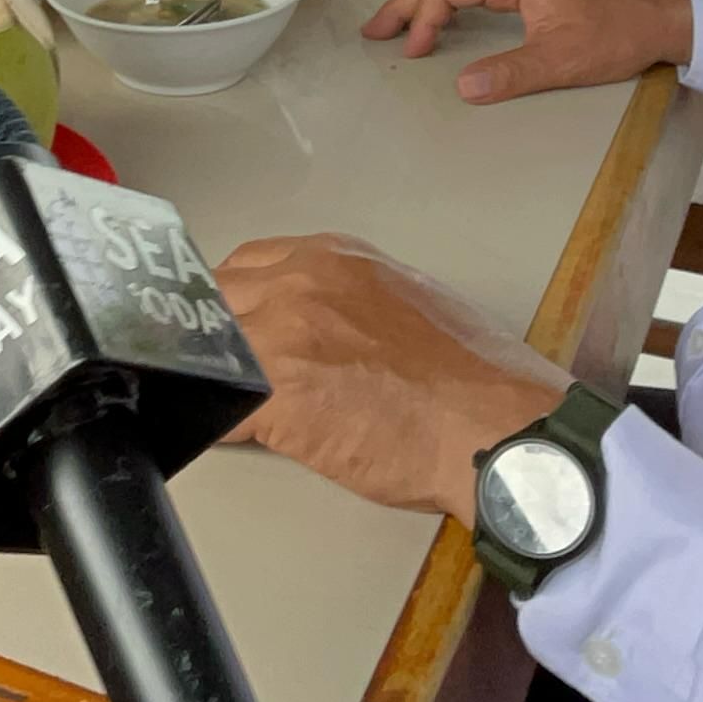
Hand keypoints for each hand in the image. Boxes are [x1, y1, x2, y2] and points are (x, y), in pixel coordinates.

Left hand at [214, 235, 567, 523]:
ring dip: (206, 384)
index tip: (230, 334)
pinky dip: (213, 429)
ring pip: (205, 354)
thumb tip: (322, 332)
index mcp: (334, 257)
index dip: (233, 306)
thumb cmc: (473, 382)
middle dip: (208, 342)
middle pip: (214, 303)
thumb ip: (349, 303)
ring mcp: (283, 333)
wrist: (497, 431)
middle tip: (217, 379)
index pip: (246, 265)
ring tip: (214, 413)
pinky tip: (223, 444)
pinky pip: (217, 411)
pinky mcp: (276, 395)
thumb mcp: (408, 304)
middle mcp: (301, 281)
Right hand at [362, 0, 691, 102]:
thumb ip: (511, 73)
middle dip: (407, 4)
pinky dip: (452, 0)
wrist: (669, 11)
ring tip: (401, 27)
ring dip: (428, 1)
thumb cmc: (619, 32)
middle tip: (375, 34)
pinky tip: (449, 19)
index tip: (414, 53)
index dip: (422, 18)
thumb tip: (462, 87)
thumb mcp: (565, 60)